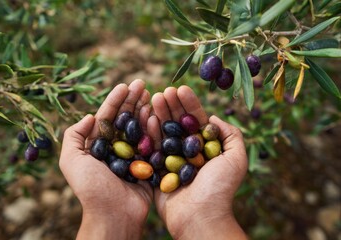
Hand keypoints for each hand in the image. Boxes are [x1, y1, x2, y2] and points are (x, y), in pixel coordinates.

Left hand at [59, 79, 151, 239]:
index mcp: (98, 145)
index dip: (115, 99)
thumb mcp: (71, 161)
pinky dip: (155, 127)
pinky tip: (158, 113)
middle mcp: (115, 147)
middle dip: (132, 100)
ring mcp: (132, 154)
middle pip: (125, 118)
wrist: (114, 214)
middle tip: (142, 84)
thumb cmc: (91, 188)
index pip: (107, 116)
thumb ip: (73, 136)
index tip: (124, 85)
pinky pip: (152, 141)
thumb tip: (89, 116)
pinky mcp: (147, 163)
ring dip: (144, 109)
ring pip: (139, 126)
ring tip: (151, 94)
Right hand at [149, 86, 247, 238]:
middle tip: (165, 91)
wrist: (200, 216)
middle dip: (172, 106)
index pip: (196, 120)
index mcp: (205, 148)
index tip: (182, 89)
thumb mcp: (236, 158)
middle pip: (178, 123)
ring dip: (159, 114)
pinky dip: (149, 132)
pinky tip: (146, 116)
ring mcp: (171, 159)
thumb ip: (231, 135)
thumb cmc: (220, 188)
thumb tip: (213, 118)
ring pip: (164, 132)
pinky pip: (152, 148)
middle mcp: (187, 151)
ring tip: (154, 98)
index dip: (189, 104)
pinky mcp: (157, 169)